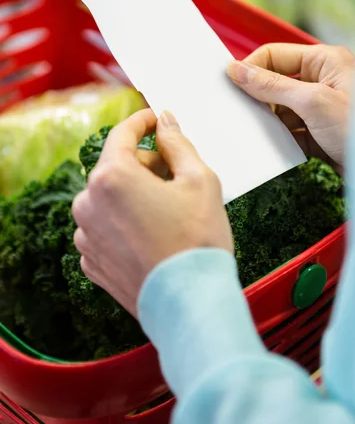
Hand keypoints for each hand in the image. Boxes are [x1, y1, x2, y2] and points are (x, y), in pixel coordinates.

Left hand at [72, 109, 232, 317]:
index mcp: (110, 177)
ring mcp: (86, 235)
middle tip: (177, 176)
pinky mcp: (91, 261)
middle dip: (145, 164)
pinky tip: (153, 235)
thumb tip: (165, 121)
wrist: (190, 304)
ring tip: (168, 212)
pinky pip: (106, 226)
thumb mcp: (199, 179)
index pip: (122, 133)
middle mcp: (88, 203)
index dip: (142, 121)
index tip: (155, 119)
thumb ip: (177, 142)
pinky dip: (125, 222)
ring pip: (110, 197)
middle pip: (116, 166)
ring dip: (134, 194)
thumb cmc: (198, 240)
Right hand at [227, 43, 354, 173]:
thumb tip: (237, 70)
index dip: (251, 68)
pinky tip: (268, 146)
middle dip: (257, 97)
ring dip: (266, 120)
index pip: (275, 55)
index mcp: (325, 61)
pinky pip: (289, 131)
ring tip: (250, 130)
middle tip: (234, 109)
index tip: (228, 84)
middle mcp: (322, 81)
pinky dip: (277, 139)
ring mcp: (320, 109)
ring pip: (280, 109)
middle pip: (275, 82)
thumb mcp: (313, 102)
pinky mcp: (318, 134)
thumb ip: (272, 85)